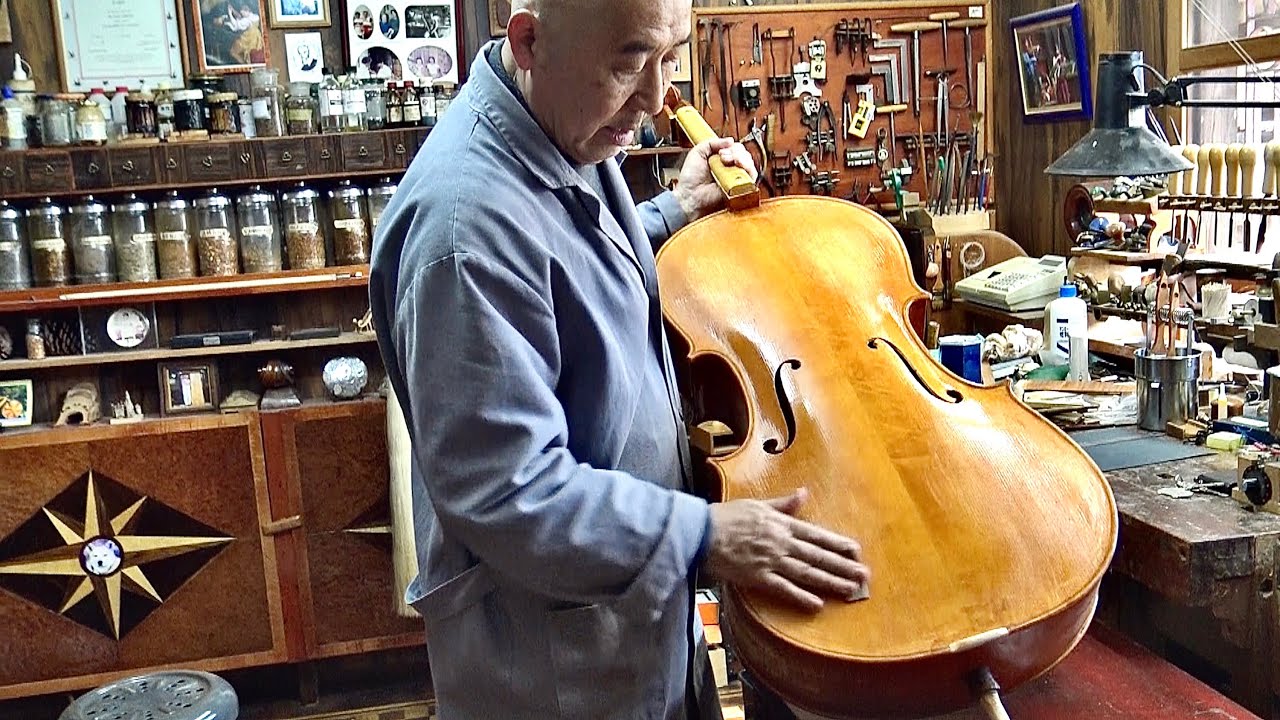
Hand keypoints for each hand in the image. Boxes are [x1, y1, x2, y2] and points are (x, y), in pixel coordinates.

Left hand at [672, 137, 758, 222]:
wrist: (689, 195)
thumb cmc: (691, 178)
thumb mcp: (698, 152)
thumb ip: (712, 142)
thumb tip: (731, 140)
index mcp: (723, 160)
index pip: (737, 149)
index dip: (732, 147)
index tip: (721, 152)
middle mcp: (731, 169)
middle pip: (745, 154)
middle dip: (736, 152)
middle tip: (723, 157)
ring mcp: (736, 179)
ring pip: (749, 163)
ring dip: (741, 158)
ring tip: (727, 161)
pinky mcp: (741, 189)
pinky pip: (752, 177)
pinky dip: (747, 168)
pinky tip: (736, 167)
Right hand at [703, 488, 869, 612]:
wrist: (702, 532)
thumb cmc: (727, 517)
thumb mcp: (758, 504)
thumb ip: (783, 504)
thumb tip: (803, 493)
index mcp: (782, 524)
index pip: (816, 535)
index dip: (837, 543)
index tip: (856, 550)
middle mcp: (781, 543)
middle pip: (818, 556)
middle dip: (843, 566)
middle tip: (864, 575)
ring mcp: (771, 561)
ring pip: (807, 573)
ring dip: (831, 582)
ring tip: (850, 590)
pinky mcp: (758, 577)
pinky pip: (783, 589)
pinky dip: (801, 597)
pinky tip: (817, 604)